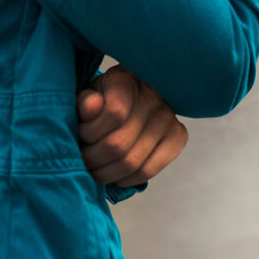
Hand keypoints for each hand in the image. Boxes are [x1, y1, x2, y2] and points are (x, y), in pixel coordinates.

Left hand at [77, 65, 188, 187]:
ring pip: (131, 162)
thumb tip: (91, 105)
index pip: (114, 113)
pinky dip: (126, 179)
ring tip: (94, 168)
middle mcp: (153, 96)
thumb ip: (84, 102)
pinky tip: (115, 173)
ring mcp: (168, 117)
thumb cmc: (102, 100)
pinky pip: (148, 170)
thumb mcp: (87, 96)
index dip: (90, 132)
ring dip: (105, 173)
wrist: (130, 99)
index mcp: (127, 79)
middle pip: (119, 143)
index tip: (80, 135)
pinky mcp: (177, 137)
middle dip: (92, 159)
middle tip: (82, 160)